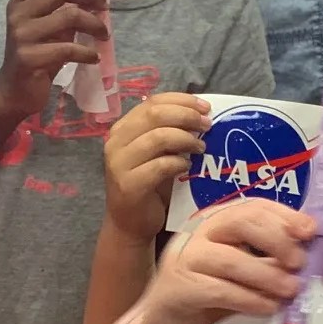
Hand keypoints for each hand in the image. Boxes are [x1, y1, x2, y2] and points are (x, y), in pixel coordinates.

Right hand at [0, 0, 104, 119]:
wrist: (14, 92)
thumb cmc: (38, 54)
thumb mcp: (53, 27)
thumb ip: (72, 6)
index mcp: (21, 1)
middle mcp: (18, 14)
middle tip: (105, 5)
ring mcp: (22, 36)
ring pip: (69, 17)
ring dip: (95, 24)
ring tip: (104, 34)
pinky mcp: (29, 58)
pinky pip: (68, 48)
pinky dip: (88, 52)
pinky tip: (93, 57)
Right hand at [104, 92, 210, 242]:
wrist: (130, 224)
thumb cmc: (149, 184)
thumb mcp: (157, 151)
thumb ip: (169, 130)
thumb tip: (201, 112)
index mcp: (122, 128)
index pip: (152, 102)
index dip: (182, 100)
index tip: (205, 107)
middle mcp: (115, 142)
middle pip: (155, 114)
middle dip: (186, 116)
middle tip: (207, 125)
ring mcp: (119, 164)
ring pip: (158, 137)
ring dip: (186, 139)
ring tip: (201, 147)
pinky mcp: (129, 186)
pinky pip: (160, 165)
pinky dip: (178, 162)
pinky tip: (187, 166)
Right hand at [139, 198, 309, 323]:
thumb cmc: (209, 292)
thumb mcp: (242, 271)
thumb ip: (268, 259)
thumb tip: (307, 259)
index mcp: (219, 219)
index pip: (254, 206)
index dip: (285, 215)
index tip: (311, 230)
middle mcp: (201, 230)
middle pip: (242, 221)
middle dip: (277, 239)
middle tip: (299, 262)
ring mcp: (186, 256)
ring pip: (232, 259)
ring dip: (266, 275)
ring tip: (291, 289)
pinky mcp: (178, 286)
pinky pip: (219, 290)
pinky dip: (248, 299)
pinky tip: (267, 307)